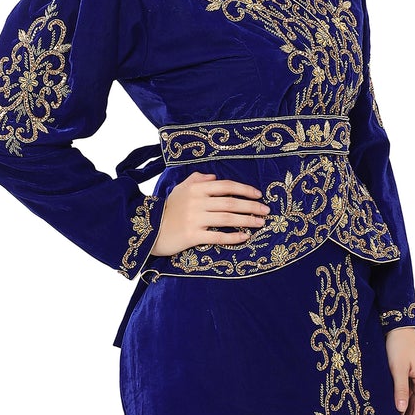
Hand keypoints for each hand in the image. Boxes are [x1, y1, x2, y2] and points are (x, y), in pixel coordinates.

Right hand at [151, 171, 270, 256]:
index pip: (226, 186)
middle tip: (266, 211)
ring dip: (247, 220)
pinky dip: (232, 236)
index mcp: (196, 189)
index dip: (245, 189)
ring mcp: (195, 219)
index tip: (259, 194)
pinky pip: (217, 235)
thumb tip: (215, 177)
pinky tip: (244, 237)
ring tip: (260, 223)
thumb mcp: (180, 189)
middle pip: (231, 202)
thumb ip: (197, 180)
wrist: (148, 229)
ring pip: (227, 218)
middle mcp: (197, 202)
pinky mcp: (192, 235)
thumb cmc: (168, 210)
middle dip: (251, 206)